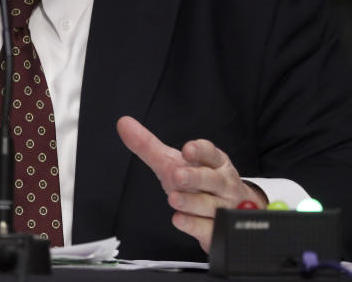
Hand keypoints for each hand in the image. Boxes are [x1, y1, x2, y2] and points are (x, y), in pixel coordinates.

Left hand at [116, 115, 266, 251]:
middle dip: (195, 177)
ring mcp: (222, 206)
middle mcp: (221, 183)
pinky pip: (208, 227)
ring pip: (209, 204)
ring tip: (174, 198)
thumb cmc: (197, 180)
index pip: (210, 153)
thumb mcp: (173, 161)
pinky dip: (194, 224)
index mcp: (214, 162)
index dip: (200, 151)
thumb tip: (123, 123)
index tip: (187, 150)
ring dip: (191, 201)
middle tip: (178, 176)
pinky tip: (179, 219)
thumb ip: (148, 145)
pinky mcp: (217, 228)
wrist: (228, 208)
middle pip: (212, 179)